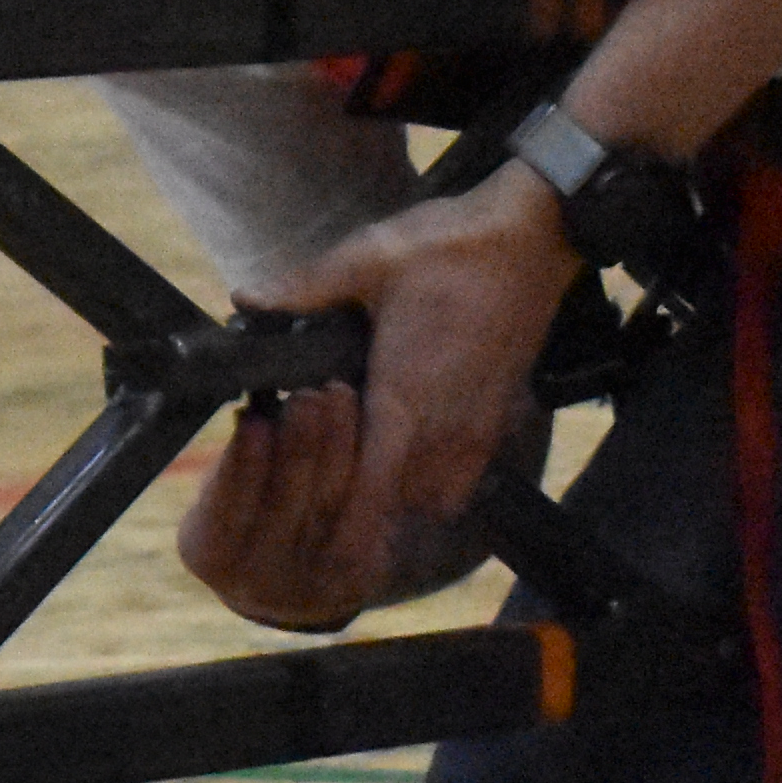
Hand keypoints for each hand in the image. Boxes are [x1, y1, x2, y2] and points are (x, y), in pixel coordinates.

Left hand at [174, 172, 571, 628]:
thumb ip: (305, 288)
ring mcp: (476, 425)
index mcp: (405, 394)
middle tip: (321, 496)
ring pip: (431, 499)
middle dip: (360, 513)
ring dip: (398, 499)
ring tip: (360, 480)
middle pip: (398, 507)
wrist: (535, 237)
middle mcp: (443, 424)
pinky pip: (463, 479)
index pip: (373, 492)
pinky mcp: (497, 416)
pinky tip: (407, 460)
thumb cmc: (454, 247)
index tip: (318, 545)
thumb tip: (246, 299)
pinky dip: (436, 485)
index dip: (345, 528)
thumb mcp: (369, 258)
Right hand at [179, 384, 483, 632]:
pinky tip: (372, 427)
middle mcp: (258, 577)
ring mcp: (309, 579)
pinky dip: (370, 468)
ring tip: (340, 395)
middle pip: (285, 504)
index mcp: (210, 552)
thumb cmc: (242, 512)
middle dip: (300, 444)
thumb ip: (234, 461)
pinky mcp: (354, 572)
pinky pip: (366, 514)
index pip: (225, 507)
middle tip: (309, 393)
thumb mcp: (219, 492)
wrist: (282, 577)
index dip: (241, 464)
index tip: (254, 420)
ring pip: (329, 504)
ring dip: (340, 444)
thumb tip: (256, 410)